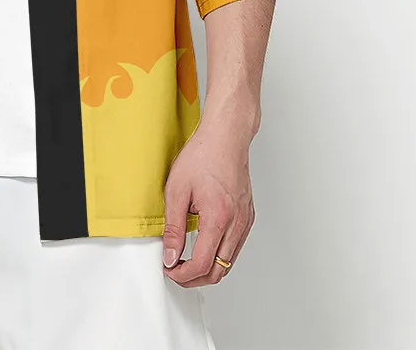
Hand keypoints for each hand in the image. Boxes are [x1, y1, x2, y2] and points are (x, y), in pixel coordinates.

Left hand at [160, 117, 254, 286]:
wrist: (225, 137)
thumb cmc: (202, 156)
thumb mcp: (176, 190)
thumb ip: (173, 227)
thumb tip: (170, 256)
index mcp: (219, 218)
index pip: (201, 264)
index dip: (182, 274)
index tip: (168, 269)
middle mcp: (237, 224)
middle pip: (218, 271)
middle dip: (194, 278)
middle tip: (174, 270)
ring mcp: (245, 222)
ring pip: (228, 263)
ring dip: (206, 269)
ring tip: (184, 260)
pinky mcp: (247, 217)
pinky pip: (234, 248)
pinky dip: (218, 255)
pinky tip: (202, 245)